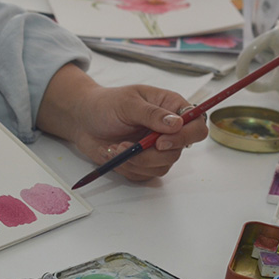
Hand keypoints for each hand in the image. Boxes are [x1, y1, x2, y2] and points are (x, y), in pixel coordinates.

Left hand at [36, 64, 207, 181]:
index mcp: (170, 107)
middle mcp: (168, 129)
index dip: (185, 137)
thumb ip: (151, 114)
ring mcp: (156, 148)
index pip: (196, 125)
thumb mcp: (127, 103)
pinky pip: (144, 174)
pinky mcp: (143, 163)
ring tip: (115, 148)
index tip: (160, 141)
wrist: (83, 120)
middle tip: (128, 147)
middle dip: (150, 154)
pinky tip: (113, 153)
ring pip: (162, 166)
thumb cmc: (106, 104)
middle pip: (178, 151)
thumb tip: (176, 124)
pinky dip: (127, 168)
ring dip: (136, 162)